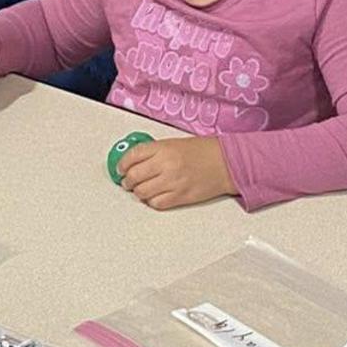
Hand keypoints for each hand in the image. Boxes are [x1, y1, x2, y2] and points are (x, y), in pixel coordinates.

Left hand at [117, 137, 238, 209]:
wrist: (227, 163)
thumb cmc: (204, 152)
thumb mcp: (175, 143)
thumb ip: (155, 152)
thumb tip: (135, 162)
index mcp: (164, 148)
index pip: (132, 156)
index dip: (122, 164)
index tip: (120, 169)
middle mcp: (166, 164)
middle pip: (134, 176)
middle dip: (127, 181)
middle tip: (127, 182)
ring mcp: (173, 182)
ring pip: (142, 192)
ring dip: (138, 193)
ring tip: (141, 190)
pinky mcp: (181, 196)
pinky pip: (157, 203)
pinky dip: (152, 202)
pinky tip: (155, 197)